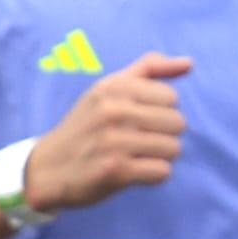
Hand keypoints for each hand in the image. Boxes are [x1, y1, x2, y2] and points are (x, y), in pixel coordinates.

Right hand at [23, 53, 189, 212]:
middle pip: (177, 123)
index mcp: (113, 87)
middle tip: (138, 140)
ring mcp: (114, 141)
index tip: (137, 118)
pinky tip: (133, 171)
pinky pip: (163, 171)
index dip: (160, 110)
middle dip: (164, 134)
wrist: (48, 167)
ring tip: (136, 155)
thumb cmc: (86, 125)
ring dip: (160, 156)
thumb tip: (189, 63)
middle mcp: (113, 110)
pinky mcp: (117, 171)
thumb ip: (148, 70)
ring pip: (173, 148)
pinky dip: (153, 175)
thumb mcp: (107, 89)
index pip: (171, 96)